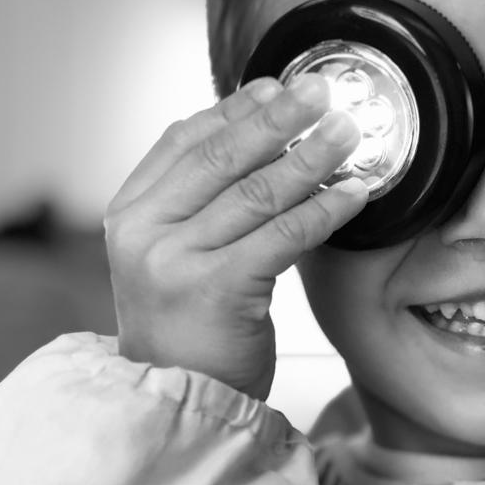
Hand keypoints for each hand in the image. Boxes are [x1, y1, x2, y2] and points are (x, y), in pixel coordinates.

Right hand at [104, 75, 366, 399]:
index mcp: (131, 212)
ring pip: (257, 192)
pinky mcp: (215, 290)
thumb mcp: (174, 252)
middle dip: (277, 118)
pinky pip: (283, 236)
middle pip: (221, 157)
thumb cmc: (187, 323)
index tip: (276, 85)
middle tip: (321, 91)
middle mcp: (144, 231)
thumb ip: (201, 199)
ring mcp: (175, 261)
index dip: (233, 109)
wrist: (178, 399)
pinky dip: (324, 211)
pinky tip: (354, 195)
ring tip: (348, 133)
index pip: (183, 141)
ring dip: (311, 157)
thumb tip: (264, 135)